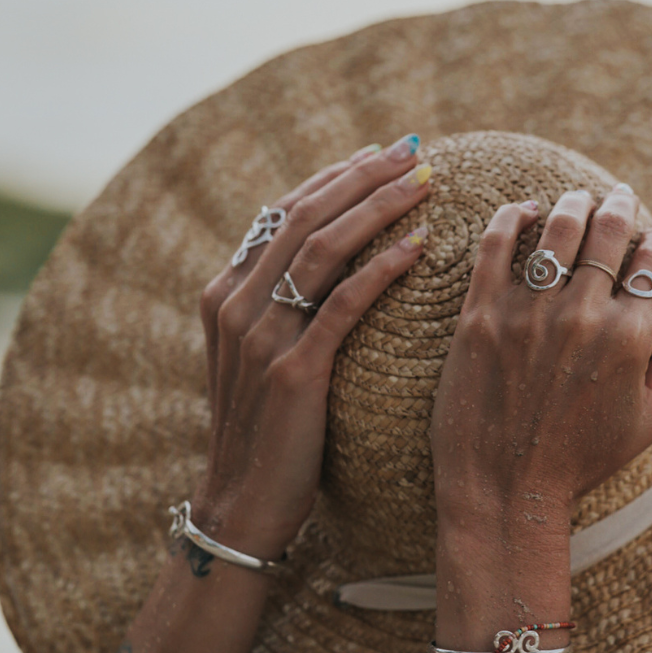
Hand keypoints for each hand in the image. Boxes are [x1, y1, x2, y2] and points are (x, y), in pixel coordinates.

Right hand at [193, 135, 431, 556]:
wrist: (244, 502)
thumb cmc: (269, 433)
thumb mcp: (264, 361)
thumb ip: (283, 312)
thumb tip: (334, 271)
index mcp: (227, 293)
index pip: (283, 212)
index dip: (334, 177)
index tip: (380, 154)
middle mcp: (237, 303)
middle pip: (304, 214)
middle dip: (361, 175)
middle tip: (413, 149)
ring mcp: (261, 336)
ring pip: (322, 247)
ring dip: (377, 207)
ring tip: (425, 182)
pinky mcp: (293, 371)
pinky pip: (342, 304)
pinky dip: (382, 270)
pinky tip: (420, 248)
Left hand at [432, 186, 651, 528]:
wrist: (506, 489)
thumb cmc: (584, 459)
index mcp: (629, 337)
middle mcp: (580, 315)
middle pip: (608, 231)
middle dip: (621, 204)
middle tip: (620, 197)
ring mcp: (526, 312)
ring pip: (556, 227)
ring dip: (573, 203)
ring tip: (577, 200)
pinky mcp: (480, 316)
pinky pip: (494, 244)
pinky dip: (512, 216)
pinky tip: (523, 210)